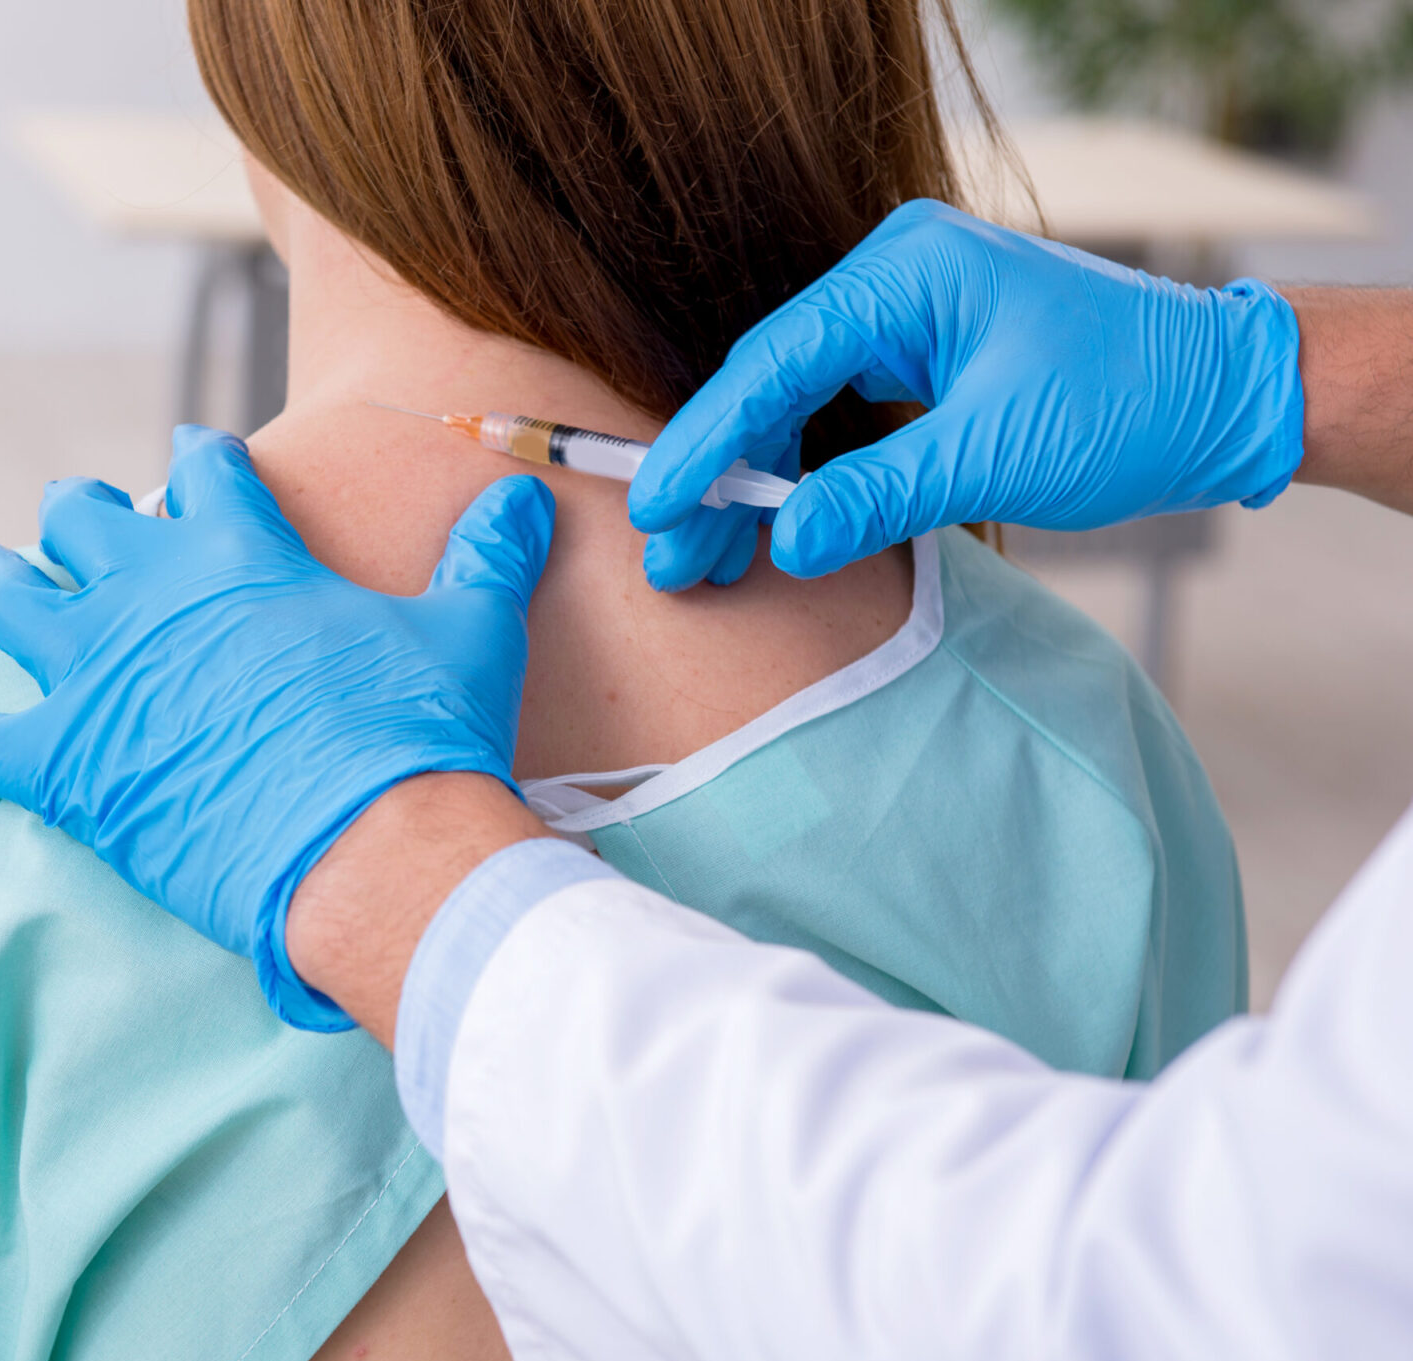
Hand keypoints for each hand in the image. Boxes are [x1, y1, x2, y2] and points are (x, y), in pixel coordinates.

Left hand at [0, 425, 555, 1030]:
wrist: (370, 844)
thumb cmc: (421, 734)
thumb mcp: (470, 630)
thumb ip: (487, 556)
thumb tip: (524, 494)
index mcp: (246, 555)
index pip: (208, 477)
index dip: (198, 463)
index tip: (190, 458)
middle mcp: (157, 596)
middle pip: (89, 526)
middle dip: (84, 517)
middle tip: (79, 518)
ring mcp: (102, 674)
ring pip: (11, 600)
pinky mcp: (68, 761)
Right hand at [631, 199, 1305, 582]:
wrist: (1232, 395)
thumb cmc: (1133, 404)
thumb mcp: (995, 456)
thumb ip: (878, 496)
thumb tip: (784, 542)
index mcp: (904, 276)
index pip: (771, 364)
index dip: (704, 444)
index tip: (655, 507)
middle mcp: (894, 280)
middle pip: (769, 383)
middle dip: (718, 474)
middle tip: (672, 556)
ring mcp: (907, 315)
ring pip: (796, 402)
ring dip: (754, 480)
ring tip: (708, 557)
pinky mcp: (925, 354)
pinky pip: (837, 411)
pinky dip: (804, 471)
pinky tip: (773, 525)